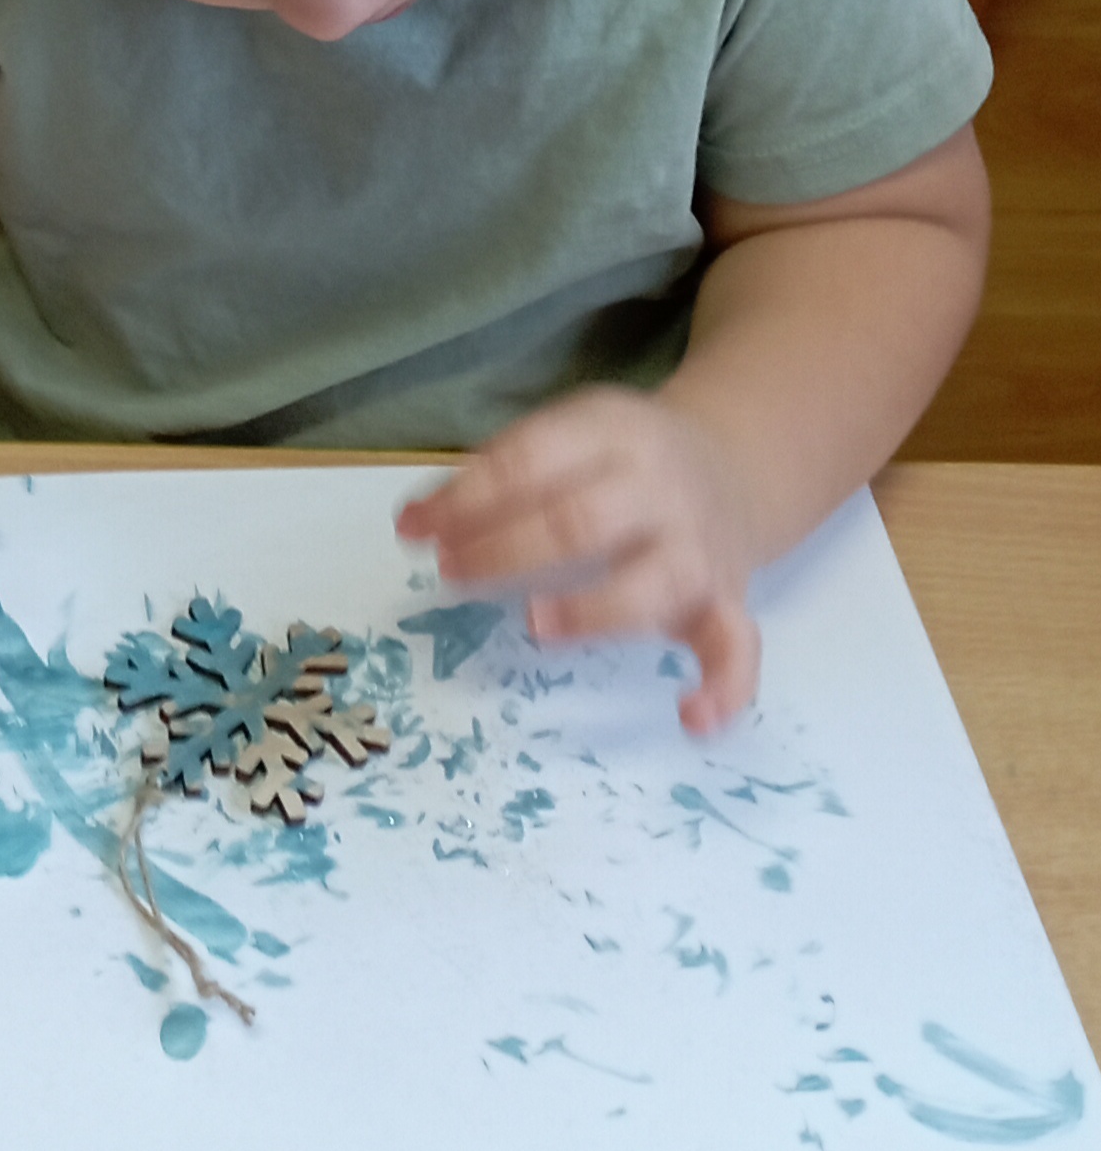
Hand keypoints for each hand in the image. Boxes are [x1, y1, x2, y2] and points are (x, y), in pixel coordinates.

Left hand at [395, 389, 759, 731]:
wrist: (732, 464)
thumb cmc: (616, 460)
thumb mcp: (561, 438)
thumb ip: (487, 478)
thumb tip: (411, 524)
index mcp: (613, 434)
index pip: (531, 462)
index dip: (468, 499)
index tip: (418, 532)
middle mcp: (662, 489)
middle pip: (582, 522)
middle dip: (506, 551)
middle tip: (452, 571)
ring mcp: (698, 548)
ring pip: (654, 583)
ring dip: (592, 610)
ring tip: (534, 622)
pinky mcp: (726, 600)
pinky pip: (738, 645)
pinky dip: (726, 686)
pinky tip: (691, 717)